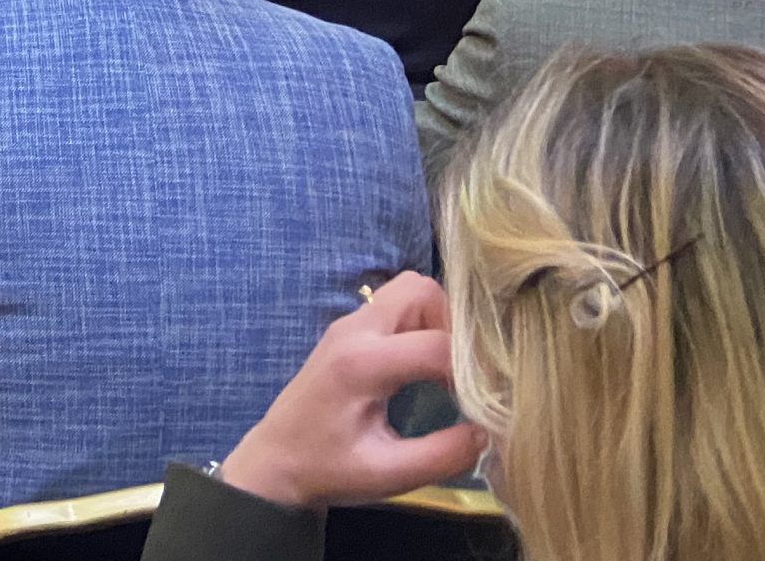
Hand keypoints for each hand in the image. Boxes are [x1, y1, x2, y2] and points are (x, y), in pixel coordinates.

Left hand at [216, 272, 484, 510]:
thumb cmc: (328, 469)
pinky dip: (421, 324)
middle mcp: (354, 331)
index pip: (436, 343)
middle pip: (419, 290)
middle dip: (455, 324)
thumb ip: (443, 455)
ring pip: (407, 291)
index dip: (474, 369)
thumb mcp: (389, 474)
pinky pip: (394, 306)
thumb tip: (488, 431)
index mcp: (362, 364)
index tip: (490, 399)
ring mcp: (348, 326)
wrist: (274, 461)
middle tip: (467, 371)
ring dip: (438, 320)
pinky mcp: (348, 332)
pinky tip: (428, 367)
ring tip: (450, 370)